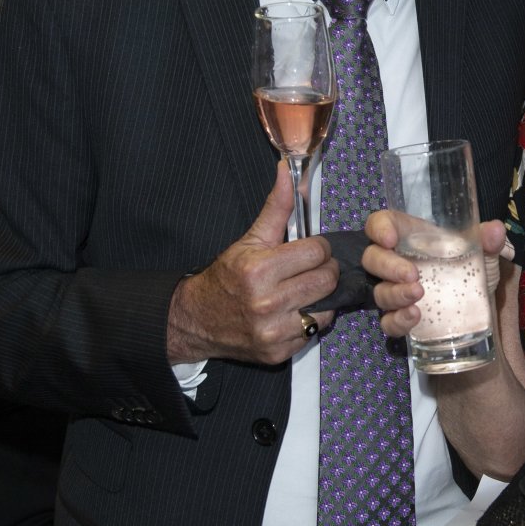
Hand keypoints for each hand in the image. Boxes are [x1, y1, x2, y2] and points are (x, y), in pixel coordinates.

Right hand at [167, 164, 338, 363]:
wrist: (198, 320)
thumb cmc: (227, 277)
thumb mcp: (249, 240)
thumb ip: (275, 208)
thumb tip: (287, 173)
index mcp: (259, 270)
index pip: (317, 252)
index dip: (316, 248)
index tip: (308, 251)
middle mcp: (267, 303)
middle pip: (326, 280)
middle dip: (323, 271)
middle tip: (309, 269)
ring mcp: (273, 331)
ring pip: (326, 307)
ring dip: (320, 298)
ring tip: (303, 291)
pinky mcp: (279, 352)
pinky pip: (313, 332)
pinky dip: (309, 321)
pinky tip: (293, 312)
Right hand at [363, 213, 511, 338]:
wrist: (479, 305)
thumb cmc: (471, 267)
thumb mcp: (482, 252)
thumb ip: (488, 241)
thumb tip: (496, 230)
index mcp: (409, 237)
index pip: (381, 224)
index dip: (379, 228)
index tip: (389, 238)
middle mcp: (396, 262)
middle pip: (373, 259)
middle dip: (388, 266)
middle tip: (412, 275)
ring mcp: (395, 291)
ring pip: (379, 292)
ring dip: (395, 294)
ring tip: (418, 295)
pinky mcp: (401, 318)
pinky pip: (388, 322)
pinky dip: (397, 321)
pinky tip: (415, 318)